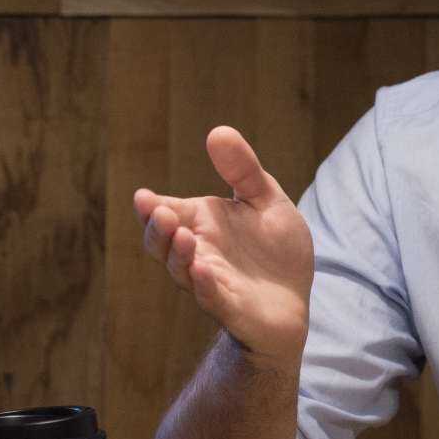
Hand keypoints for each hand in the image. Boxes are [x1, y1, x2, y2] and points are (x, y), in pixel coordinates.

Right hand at [134, 126, 314, 367]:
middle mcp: (198, 254)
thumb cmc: (275, 250)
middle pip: (164, 244)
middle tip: (159, 211)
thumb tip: (218, 131)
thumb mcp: (265, 200)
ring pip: (182, 271)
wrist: (295, 299)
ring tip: (183, 234)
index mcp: (202, 225)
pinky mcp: (230, 307)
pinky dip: (205, 284)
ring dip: (178, 254)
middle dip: (157, 229)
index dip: (151, 207)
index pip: (167, 213)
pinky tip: (204, 269)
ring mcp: (211, 283)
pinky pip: (211, 298)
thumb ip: (243, 170)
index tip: (143, 196)